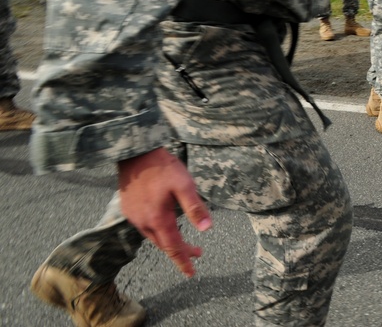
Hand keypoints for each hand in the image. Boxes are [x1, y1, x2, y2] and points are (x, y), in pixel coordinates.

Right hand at [118, 148, 211, 277]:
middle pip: (164, 244)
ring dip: (169, 241)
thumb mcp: (185, 185)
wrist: (135, 153)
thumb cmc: (162, 167)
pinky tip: (164, 225)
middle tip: (197, 254)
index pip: (173, 247)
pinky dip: (158, 231)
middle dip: (180, 251)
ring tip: (183, 241)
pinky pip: (145, 226)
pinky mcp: (129, 209)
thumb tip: (207, 229)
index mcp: (158, 219)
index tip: (191, 273)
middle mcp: (143, 222)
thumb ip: (195, 208)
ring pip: (154, 236)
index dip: (183, 261)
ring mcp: (134, 216)